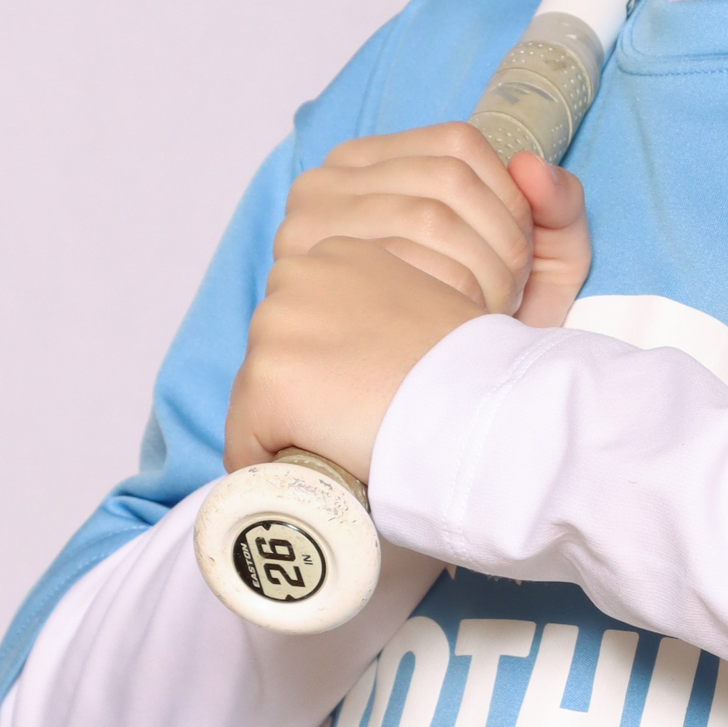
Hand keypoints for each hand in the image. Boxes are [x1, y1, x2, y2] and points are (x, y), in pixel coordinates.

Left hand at [224, 237, 481, 480]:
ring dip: (289, 429)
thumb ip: (384, 313)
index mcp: (340, 254)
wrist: (483, 402)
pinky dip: (271, 470)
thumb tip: (370, 354)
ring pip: (256, 400)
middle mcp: (298, 275)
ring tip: (346, 445)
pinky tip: (319, 472)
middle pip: (273, 355)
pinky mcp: (268, 380)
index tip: (365, 393)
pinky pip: (245, 445)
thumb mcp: (426, 307)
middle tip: (359, 422)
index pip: (303, 321)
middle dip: (304, 394)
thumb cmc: (470, 369)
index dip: (329, 368)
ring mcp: (277, 327)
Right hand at [273, 124, 590, 326]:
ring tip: (485, 313)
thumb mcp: (539, 260)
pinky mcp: (304, 278)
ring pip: (429, 217)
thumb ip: (558, 207)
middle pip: (447, 181)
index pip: (457, 144)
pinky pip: (399, 263)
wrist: (437, 405)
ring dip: (481, 271)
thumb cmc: (481, 326)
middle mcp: (325, 182)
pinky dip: (448, 295)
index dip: (508, 198)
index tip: (524, 253)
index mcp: (371, 161)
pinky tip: (455, 328)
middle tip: (510, 295)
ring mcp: (304, 227)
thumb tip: (529, 165)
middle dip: (501, 242)